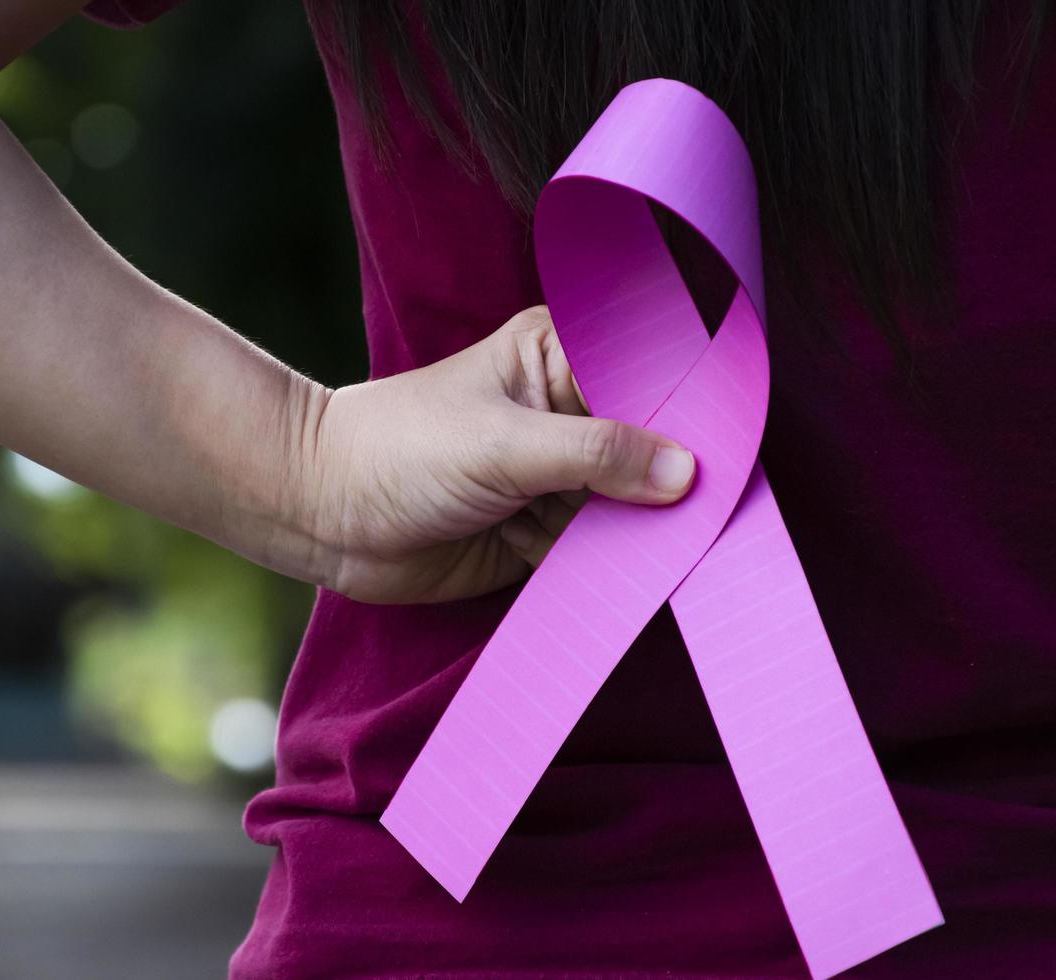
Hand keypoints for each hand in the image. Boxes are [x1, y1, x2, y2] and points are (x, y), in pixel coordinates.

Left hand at [300, 306, 695, 602]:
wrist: (322, 516)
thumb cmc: (399, 451)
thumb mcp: (504, 445)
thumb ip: (597, 456)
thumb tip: (686, 473)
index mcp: (560, 357)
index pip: (649, 376)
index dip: (690, 413)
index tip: (734, 448)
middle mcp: (568, 412)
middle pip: (650, 449)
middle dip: (668, 485)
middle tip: (709, 516)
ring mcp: (558, 477)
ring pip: (629, 507)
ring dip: (634, 533)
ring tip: (642, 546)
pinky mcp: (544, 532)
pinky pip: (596, 552)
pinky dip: (601, 566)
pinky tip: (596, 569)